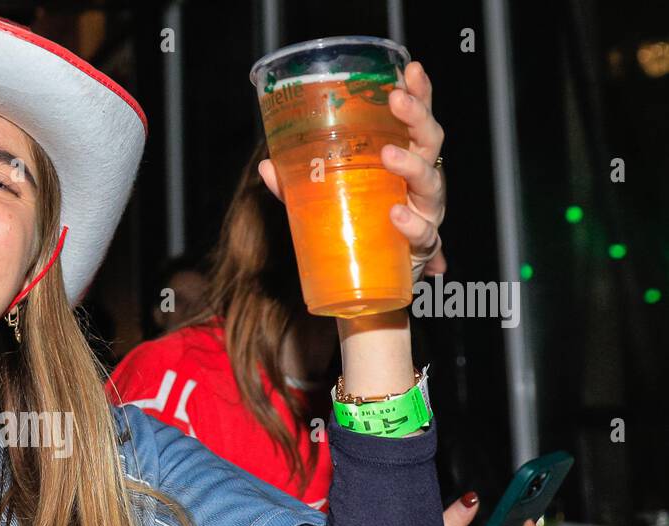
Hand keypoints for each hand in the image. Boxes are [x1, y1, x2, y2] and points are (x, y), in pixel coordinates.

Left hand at [258, 60, 447, 280]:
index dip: (419, 93)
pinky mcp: (422, 245)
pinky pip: (422, 232)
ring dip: (411, 165)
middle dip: (416, 117)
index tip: (409, 68)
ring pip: (430, 182)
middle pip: (430, 141)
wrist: (372, 284)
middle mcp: (421, 181)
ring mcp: (426, 212)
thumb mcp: (325, 201)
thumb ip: (300, 184)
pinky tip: (394, 214)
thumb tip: (267, 165)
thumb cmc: (356, 228)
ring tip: (388, 155)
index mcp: (404, 160)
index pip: (415, 120)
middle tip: (396, 100)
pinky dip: (410, 224)